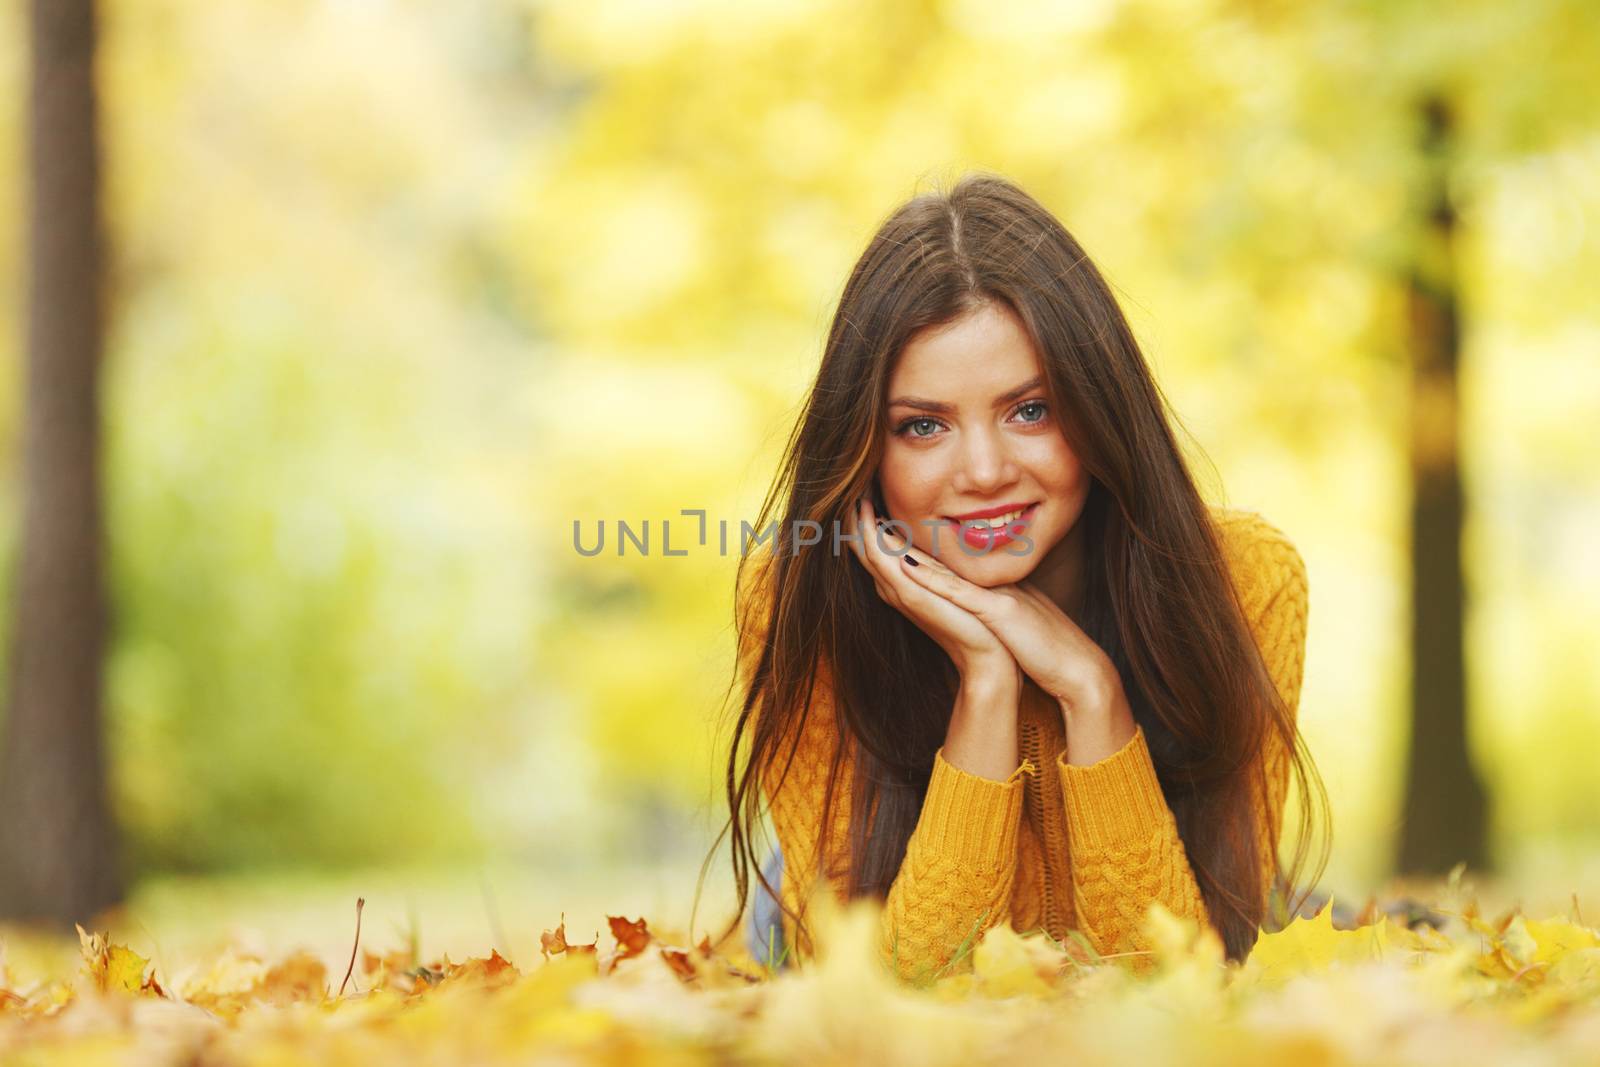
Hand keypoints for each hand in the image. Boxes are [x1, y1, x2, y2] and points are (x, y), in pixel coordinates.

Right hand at [844, 497, 1015, 683]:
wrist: (986, 657)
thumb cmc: (976, 621)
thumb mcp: (952, 584)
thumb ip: (939, 564)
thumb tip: (941, 535)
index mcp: (900, 583)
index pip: (872, 544)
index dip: (865, 516)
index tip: (866, 484)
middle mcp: (892, 586)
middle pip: (860, 544)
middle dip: (854, 513)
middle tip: (852, 480)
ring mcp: (898, 590)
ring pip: (864, 548)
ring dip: (856, 519)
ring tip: (853, 489)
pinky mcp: (910, 594)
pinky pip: (881, 559)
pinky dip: (871, 535)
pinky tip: (868, 514)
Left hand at [890, 538, 1118, 717]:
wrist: (1075, 666)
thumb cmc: (1042, 646)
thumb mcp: (1007, 617)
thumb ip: (986, 602)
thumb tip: (965, 594)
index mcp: (982, 584)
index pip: (936, 559)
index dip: (904, 543)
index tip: (874, 526)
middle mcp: (984, 581)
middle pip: (930, 554)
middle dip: (892, 535)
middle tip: (861, 508)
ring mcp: (991, 593)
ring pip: (940, 565)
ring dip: (905, 547)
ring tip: (872, 523)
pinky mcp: (999, 610)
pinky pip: (961, 593)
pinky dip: (934, 580)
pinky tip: (908, 566)